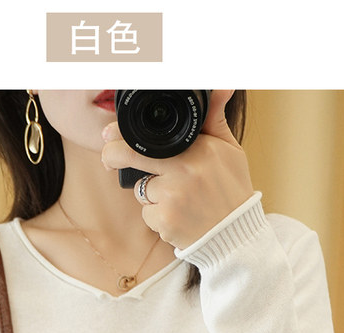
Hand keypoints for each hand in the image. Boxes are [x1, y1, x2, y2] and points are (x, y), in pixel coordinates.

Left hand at [101, 90, 253, 249]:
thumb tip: (221, 87)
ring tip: (179, 199)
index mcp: (198, 149)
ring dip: (151, 194)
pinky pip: (147, 215)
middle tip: (108, 160)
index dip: (122, 135)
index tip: (107, 134)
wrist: (237, 234)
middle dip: (112, 156)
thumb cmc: (232, 190)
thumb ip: (215, 120)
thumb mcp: (229, 150)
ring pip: (141, 190)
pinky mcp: (165, 222)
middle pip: (130, 157)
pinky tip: (178, 217)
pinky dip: (157, 217)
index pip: (151, 136)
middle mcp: (183, 170)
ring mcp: (172, 197)